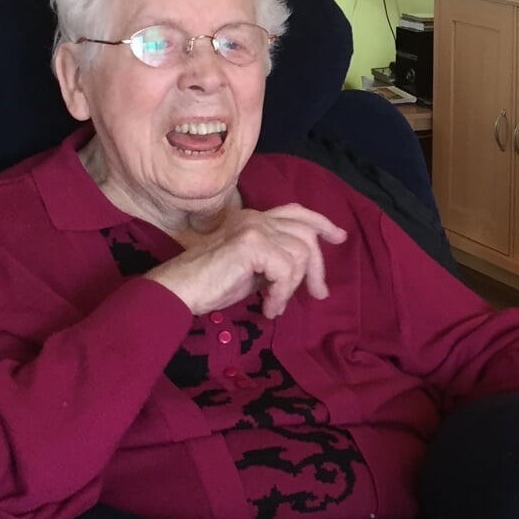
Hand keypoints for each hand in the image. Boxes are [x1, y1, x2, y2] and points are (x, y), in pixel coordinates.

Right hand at [150, 203, 348, 316]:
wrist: (178, 290)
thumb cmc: (209, 285)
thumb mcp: (250, 271)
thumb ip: (274, 263)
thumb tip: (301, 275)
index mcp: (253, 219)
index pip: (295, 211)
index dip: (321, 222)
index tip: (339, 237)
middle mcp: (255, 217)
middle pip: (306, 233)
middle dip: (317, 266)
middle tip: (318, 293)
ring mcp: (254, 227)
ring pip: (300, 253)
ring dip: (292, 286)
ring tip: (274, 305)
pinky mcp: (252, 243)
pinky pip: (286, 269)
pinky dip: (281, 292)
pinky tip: (267, 307)